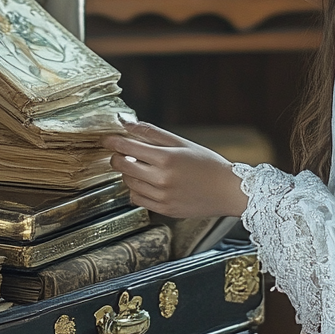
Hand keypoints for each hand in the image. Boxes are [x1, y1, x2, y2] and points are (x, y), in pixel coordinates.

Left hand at [101, 121, 247, 218]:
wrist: (227, 191)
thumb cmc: (207, 164)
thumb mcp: (181, 142)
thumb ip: (152, 133)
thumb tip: (127, 123)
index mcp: (167, 158)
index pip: (127, 147)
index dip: (112, 142)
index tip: (106, 139)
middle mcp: (162, 179)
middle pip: (122, 167)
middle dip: (116, 157)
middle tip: (121, 153)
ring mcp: (162, 197)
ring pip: (128, 183)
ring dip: (128, 173)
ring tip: (140, 166)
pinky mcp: (164, 210)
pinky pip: (137, 199)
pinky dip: (136, 189)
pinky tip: (147, 182)